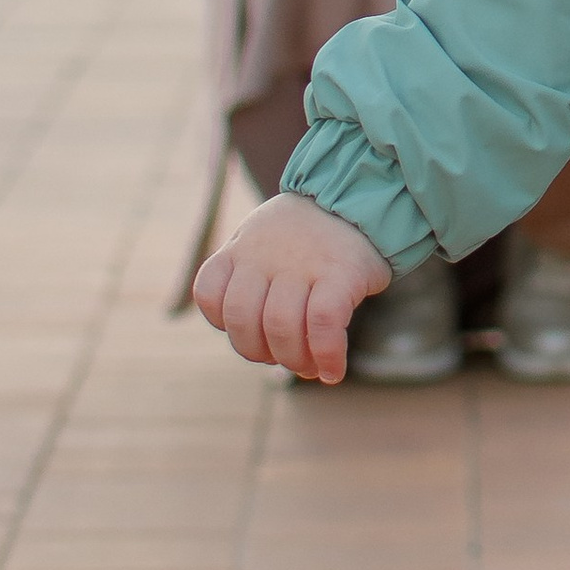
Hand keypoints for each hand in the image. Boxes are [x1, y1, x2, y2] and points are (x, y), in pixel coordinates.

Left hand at [193, 193, 391, 381]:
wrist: (359, 197)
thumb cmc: (310, 236)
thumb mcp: (265, 243)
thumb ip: (255, 286)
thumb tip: (277, 355)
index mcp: (241, 248)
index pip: (210, 295)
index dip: (225, 326)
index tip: (253, 330)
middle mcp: (264, 254)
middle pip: (243, 321)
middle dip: (261, 353)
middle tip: (286, 356)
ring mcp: (301, 262)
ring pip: (280, 326)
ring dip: (294, 360)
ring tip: (310, 367)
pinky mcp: (340, 272)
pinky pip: (323, 324)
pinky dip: (327, 356)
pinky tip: (332, 372)